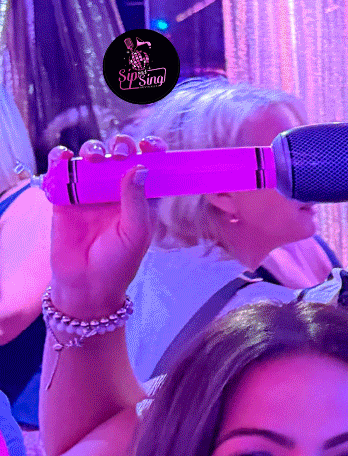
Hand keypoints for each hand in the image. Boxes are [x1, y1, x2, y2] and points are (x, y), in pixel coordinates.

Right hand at [46, 135, 162, 319]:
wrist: (86, 283)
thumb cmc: (119, 262)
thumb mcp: (136, 232)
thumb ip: (137, 200)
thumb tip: (139, 168)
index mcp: (140, 199)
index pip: (149, 167)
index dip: (151, 152)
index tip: (150, 144)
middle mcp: (116, 191)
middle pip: (119, 156)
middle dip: (122, 146)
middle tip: (121, 152)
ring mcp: (90, 192)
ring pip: (91, 158)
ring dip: (93, 149)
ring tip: (95, 157)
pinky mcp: (65, 197)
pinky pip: (61, 171)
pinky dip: (61, 158)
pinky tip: (65, 158)